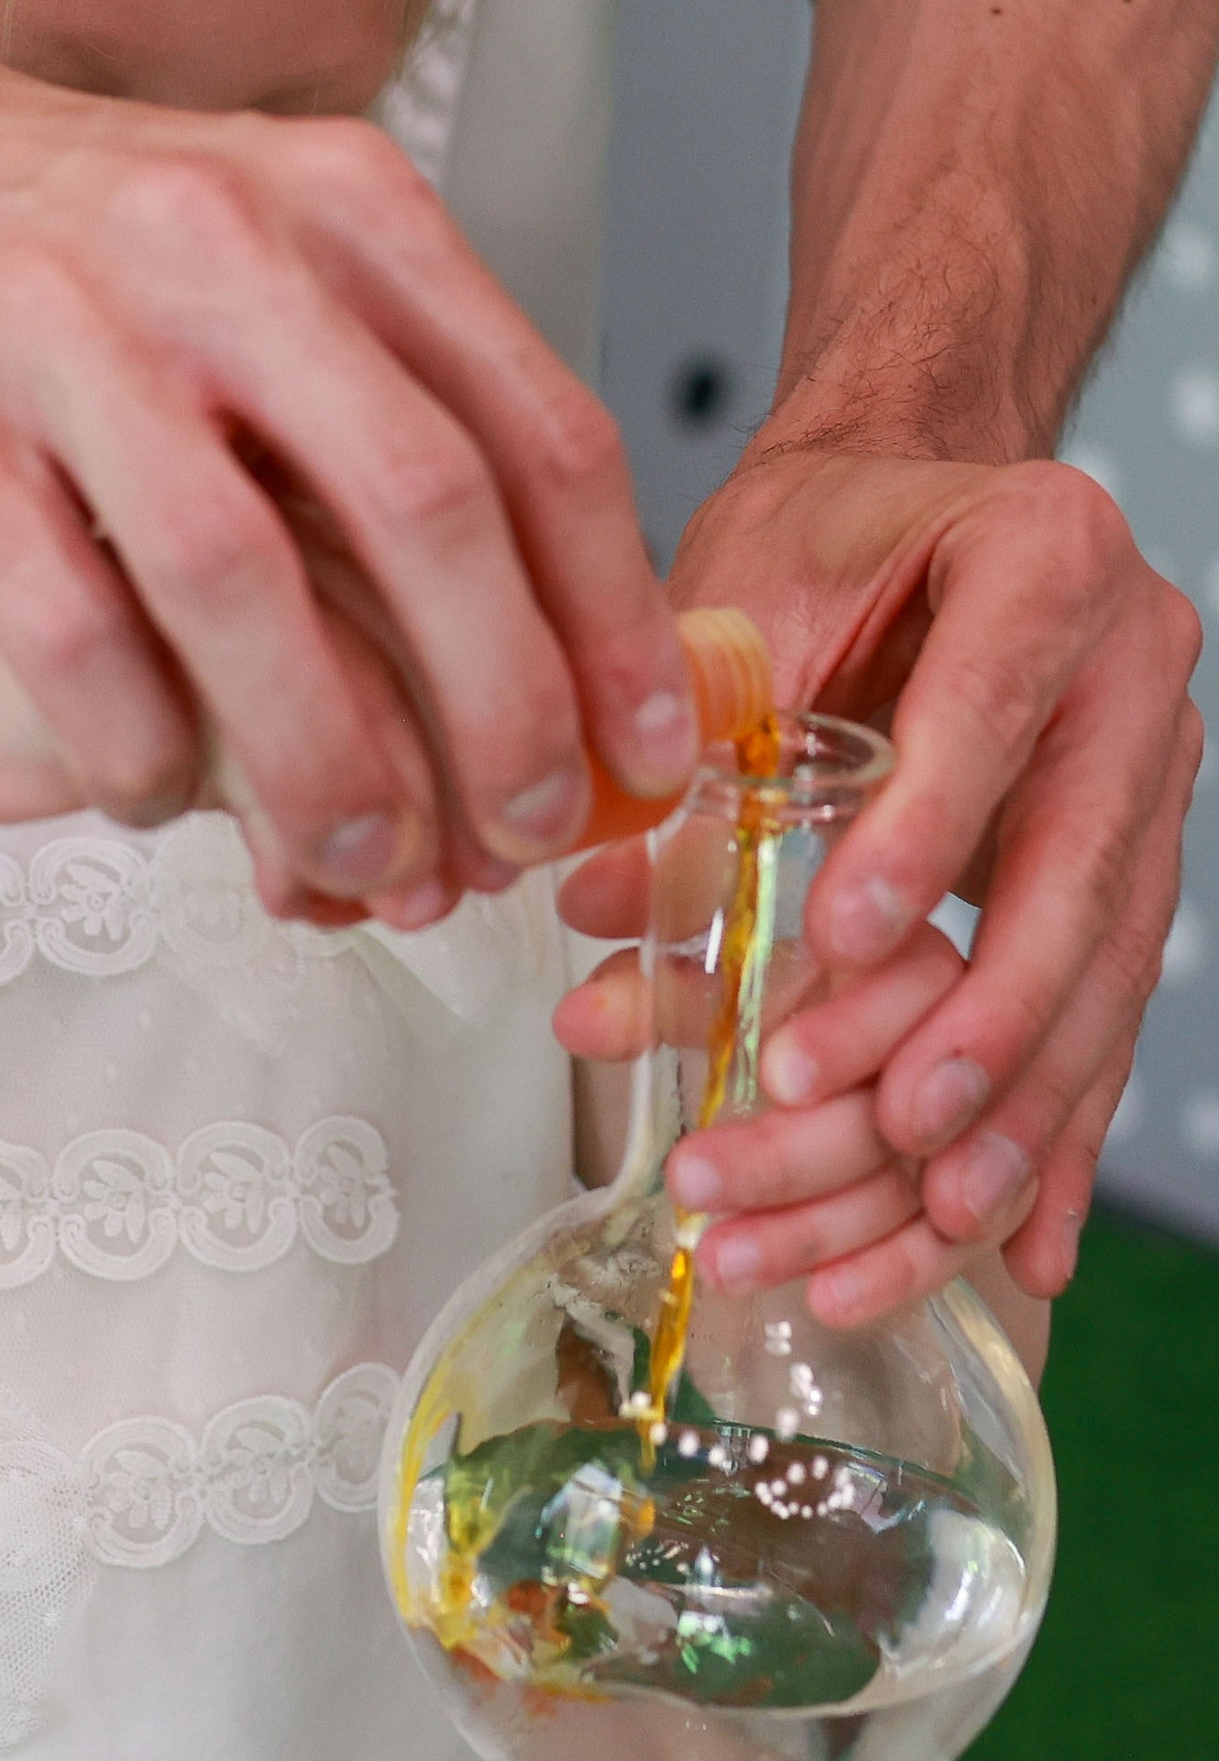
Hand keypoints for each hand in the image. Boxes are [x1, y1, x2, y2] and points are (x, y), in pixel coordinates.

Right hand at [0, 81, 698, 915]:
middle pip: (421, 502)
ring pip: (239, 577)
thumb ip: (400, 394)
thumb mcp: (268, 256)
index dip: (613, 611)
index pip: (536, 425)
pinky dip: (132, 738)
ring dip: (320, 750)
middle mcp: (220, 245)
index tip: (652, 746)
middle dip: (501, 700)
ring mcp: (67, 327)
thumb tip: (570, 619)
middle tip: (524, 832)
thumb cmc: (63, 252)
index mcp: (343, 205)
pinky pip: (63, 621)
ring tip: (359, 857)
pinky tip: (156, 798)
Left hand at [557, 864, 969, 1322]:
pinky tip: (830, 1303)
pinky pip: (967, 1237)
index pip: (914, 979)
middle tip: (693, 1182)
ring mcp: (998, 1110)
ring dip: (827, 1231)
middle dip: (800, 1155)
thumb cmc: (774, 956)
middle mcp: (973, 1021)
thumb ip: (661, 953)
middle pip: (918, 1099)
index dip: (853, 1033)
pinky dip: (903, 1273)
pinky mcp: (1002, 1180)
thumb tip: (578, 950)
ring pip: (936, 1182)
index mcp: (910, 936)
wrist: (843, 997)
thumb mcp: (717, 944)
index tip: (779, 1077)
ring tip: (724, 1264)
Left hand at [665, 446, 1200, 1313]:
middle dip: (983, 1015)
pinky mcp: (1129, 878)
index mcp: (1049, 555)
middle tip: (885, 1119)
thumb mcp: (739, 593)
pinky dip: (1045, 1140)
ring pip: (1102, 976)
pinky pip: (1098, 1025)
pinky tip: (1013, 1248)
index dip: (922, 828)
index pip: (994, 702)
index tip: (840, 932)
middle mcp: (1132, 673)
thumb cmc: (819, 538)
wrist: (904, 512)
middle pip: (1079, 871)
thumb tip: (607, 906)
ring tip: (926, 1209)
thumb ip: (683, 731)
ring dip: (1011, 1111)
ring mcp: (1152, 783)